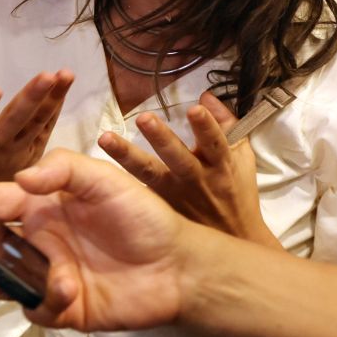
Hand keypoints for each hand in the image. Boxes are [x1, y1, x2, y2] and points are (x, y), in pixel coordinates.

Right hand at [0, 68, 73, 186]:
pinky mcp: (32, 153)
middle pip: (14, 122)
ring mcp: (18, 153)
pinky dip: (55, 107)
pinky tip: (64, 86)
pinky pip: (45, 129)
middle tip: (46, 76)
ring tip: (63, 75)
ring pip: (36, 123)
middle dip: (30, 99)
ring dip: (51, 99)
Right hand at [0, 148, 192, 329]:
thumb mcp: (105, 179)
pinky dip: (43, 303)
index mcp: (40, 206)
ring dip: (5, 279)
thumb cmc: (142, 215)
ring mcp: (47, 276)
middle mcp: (37, 240)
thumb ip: (62, 169)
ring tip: (29, 276)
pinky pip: (35, 311)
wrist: (179, 265)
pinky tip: (68, 291)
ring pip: (1, 282)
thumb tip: (20, 179)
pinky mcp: (62, 309)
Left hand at [97, 91, 278, 248]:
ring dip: (126, 156)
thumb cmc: (236, 191)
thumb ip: (226, 124)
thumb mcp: (240, 157)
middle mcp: (197, 179)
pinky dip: (119, 182)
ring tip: (105, 139)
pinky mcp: (158, 208)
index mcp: (221, 165)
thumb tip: (205, 95)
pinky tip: (95, 173)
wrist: (234, 240)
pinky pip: (138, 192)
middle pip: (178, 158)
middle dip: (162, 138)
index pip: (215, 143)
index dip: (206, 127)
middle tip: (144, 118)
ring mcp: (175, 195)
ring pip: (149, 174)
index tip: (195, 108)